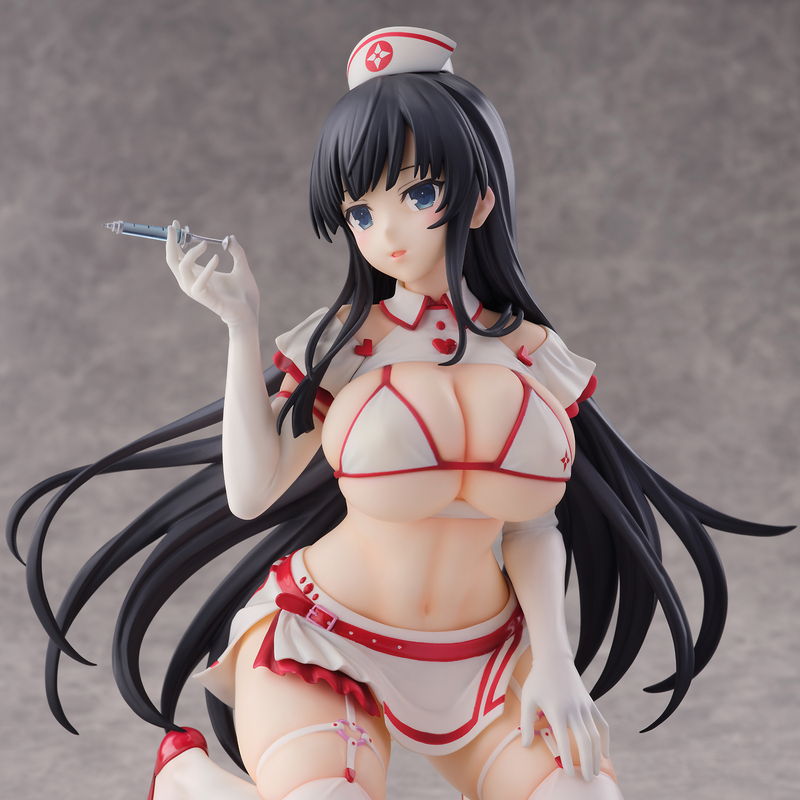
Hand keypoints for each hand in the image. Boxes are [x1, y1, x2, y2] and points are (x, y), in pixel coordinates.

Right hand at [165, 220, 259, 327]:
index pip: (178, 255)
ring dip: (192, 252)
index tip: (176, 224)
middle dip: (171, 242)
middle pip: (172, 260)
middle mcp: (193, 281)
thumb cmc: (244, 295)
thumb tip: (231, 238)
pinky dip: (207, 268)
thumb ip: (237, 252)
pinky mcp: (204, 298)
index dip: (174, 239)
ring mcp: (196, 290)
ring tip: (206, 244)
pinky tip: (217, 259)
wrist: (250, 315)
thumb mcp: (242, 268)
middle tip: (176, 227)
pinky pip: (198, 282)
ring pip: (181, 267)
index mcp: (198, 274)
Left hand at [519, 654, 609, 781]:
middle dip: (587, 762)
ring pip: (596, 735)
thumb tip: (525, 745)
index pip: (564, 739)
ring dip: (597, 755)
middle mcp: (573, 710)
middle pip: (585, 741)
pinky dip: (605, 739)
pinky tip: (605, 753)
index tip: (568, 773)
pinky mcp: (590, 703)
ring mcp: (584, 706)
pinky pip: (602, 724)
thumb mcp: (527, 699)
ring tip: (595, 772)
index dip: (567, 758)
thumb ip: (526, 723)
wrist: (554, 660)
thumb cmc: (537, 680)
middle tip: (587, 780)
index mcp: (556, 711)